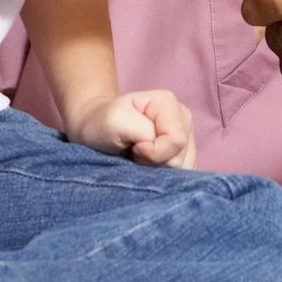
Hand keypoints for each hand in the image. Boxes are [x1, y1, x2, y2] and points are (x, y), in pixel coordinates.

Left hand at [68, 89, 196, 168]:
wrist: (94, 133)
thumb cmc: (102, 125)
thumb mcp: (115, 121)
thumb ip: (144, 133)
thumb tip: (160, 153)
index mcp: (168, 103)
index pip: (176, 140)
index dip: (152, 152)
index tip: (132, 146)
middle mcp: (183, 118)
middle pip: (181, 158)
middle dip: (154, 163)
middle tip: (133, 153)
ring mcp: (187, 137)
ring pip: (184, 169)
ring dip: (158, 172)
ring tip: (139, 159)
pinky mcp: (185, 156)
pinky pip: (183, 177)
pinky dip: (164, 178)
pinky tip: (149, 167)